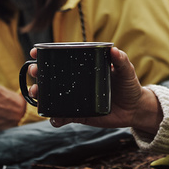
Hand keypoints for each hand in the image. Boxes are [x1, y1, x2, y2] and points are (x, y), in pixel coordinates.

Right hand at [28, 47, 161, 134]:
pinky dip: (56, 118)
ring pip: (53, 96)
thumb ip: (121, 61)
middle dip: (38, 73)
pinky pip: (63, 117)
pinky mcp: (79, 115)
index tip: (36, 52)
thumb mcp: (126, 71)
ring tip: (37, 92)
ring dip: (41, 94)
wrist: (134, 109)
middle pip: (52, 76)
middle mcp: (77, 82)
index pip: (64, 58)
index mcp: (85, 68)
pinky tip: (53, 118)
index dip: (48, 55)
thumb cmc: (129, 86)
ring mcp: (76, 99)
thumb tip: (114, 50)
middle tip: (34, 71)